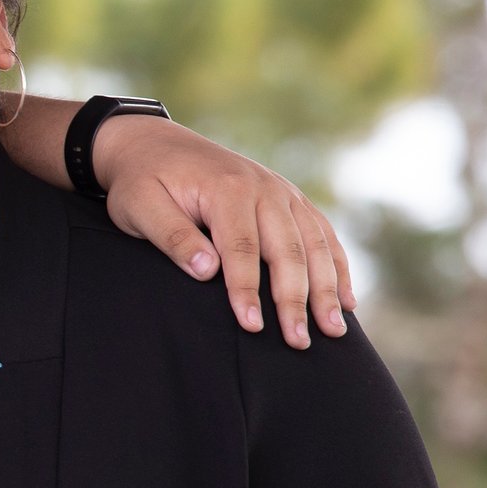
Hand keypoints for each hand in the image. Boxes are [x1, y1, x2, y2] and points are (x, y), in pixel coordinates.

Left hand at [93, 115, 353, 349]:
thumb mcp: (140, 207)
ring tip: (333, 330)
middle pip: (287, 250)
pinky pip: (321, 234)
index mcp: (226, 189)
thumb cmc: (142, 181)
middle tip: (298, 343)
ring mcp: (281, 191)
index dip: (247, 290)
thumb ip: (173, 237)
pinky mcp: (289, 199)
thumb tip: (206, 271)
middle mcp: (263, 188)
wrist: (153, 144)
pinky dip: (337, 266)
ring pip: (314, 243)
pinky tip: (346, 300)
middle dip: (295, 300)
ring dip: (327, 288)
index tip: (252, 326)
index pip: (242, 248)